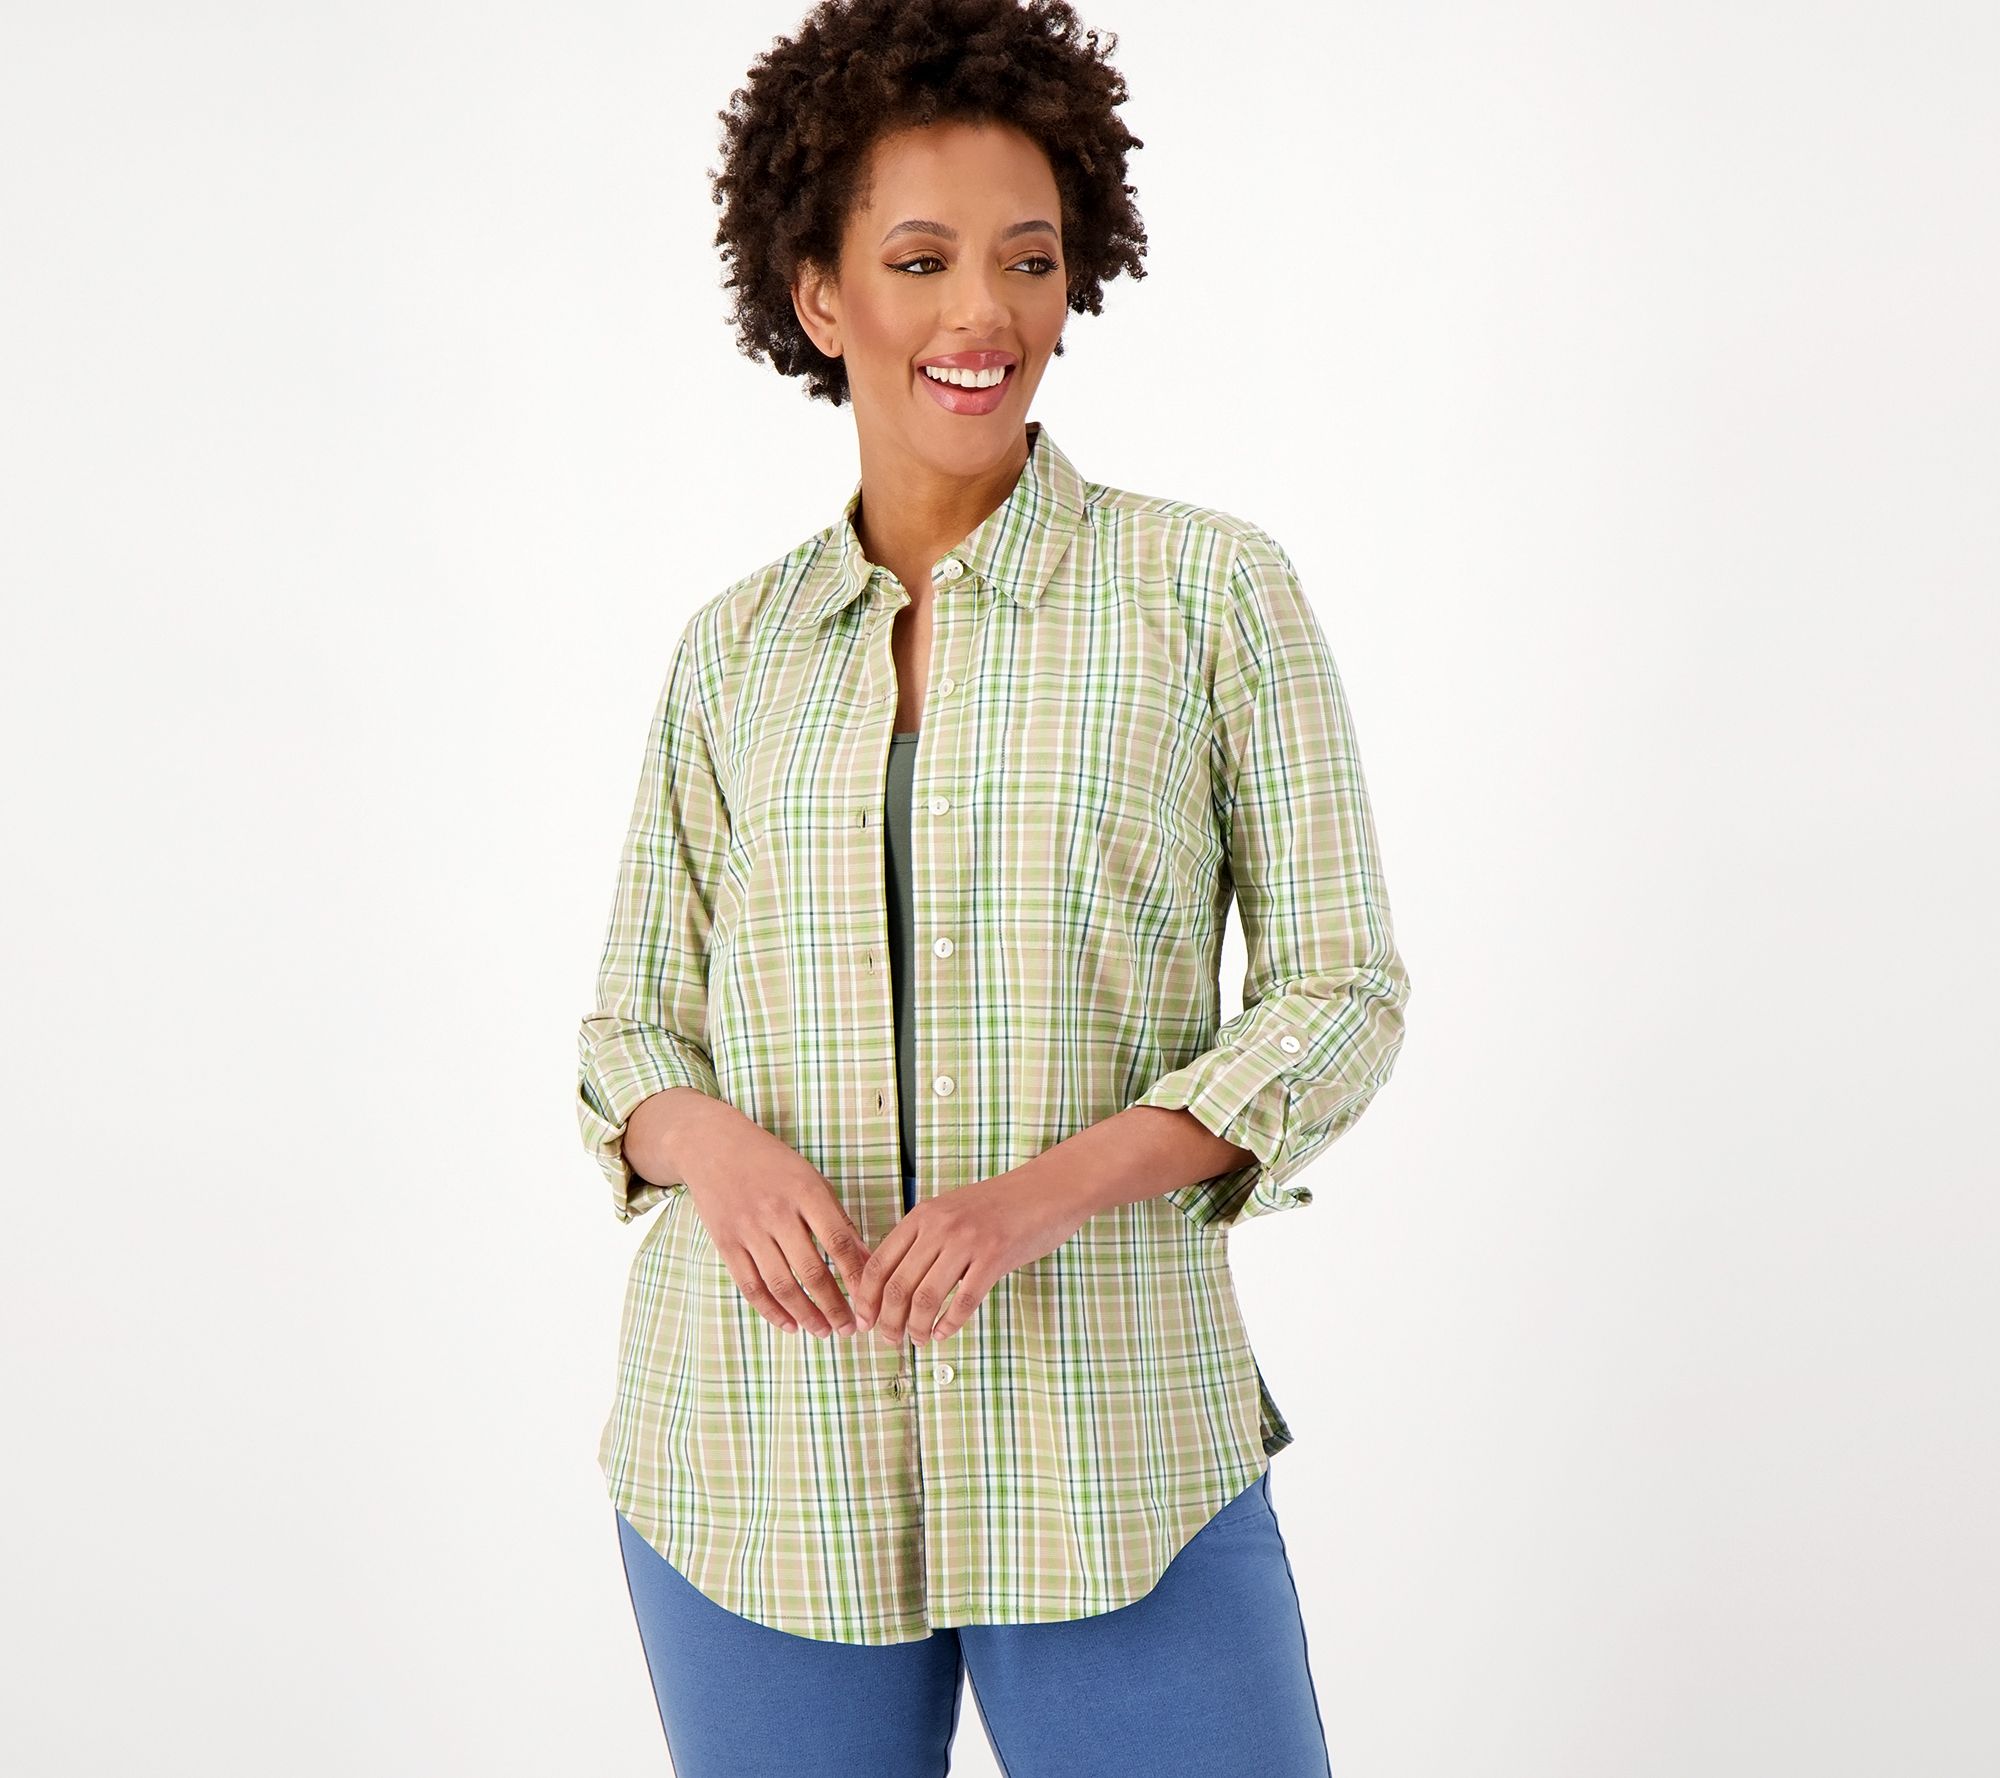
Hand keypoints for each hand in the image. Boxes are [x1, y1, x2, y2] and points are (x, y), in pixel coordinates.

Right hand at [646, 1095, 874, 1339]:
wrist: (712, 1146)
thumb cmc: (772, 1163)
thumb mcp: (811, 1179)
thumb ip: (837, 1218)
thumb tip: (867, 1259)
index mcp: (806, 1191)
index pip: (838, 1241)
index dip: (856, 1276)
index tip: (871, 1300)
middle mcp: (777, 1212)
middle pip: (811, 1270)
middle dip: (834, 1305)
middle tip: (850, 1329)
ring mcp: (748, 1229)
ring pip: (781, 1284)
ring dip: (806, 1314)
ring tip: (824, 1332)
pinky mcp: (726, 1243)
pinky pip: (750, 1285)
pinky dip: (771, 1311)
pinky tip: (790, 1325)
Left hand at [852, 1169, 1090, 1346]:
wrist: (1047, 1189)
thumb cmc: (999, 1206)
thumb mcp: (951, 1211)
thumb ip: (924, 1239)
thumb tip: (894, 1283)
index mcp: (923, 1215)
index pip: (878, 1264)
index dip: (866, 1299)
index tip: (864, 1322)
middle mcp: (939, 1227)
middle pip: (898, 1286)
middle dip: (889, 1322)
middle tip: (890, 1340)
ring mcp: (967, 1242)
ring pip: (926, 1298)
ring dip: (917, 1328)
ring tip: (918, 1340)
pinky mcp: (994, 1257)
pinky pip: (964, 1301)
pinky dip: (949, 1324)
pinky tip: (944, 1333)